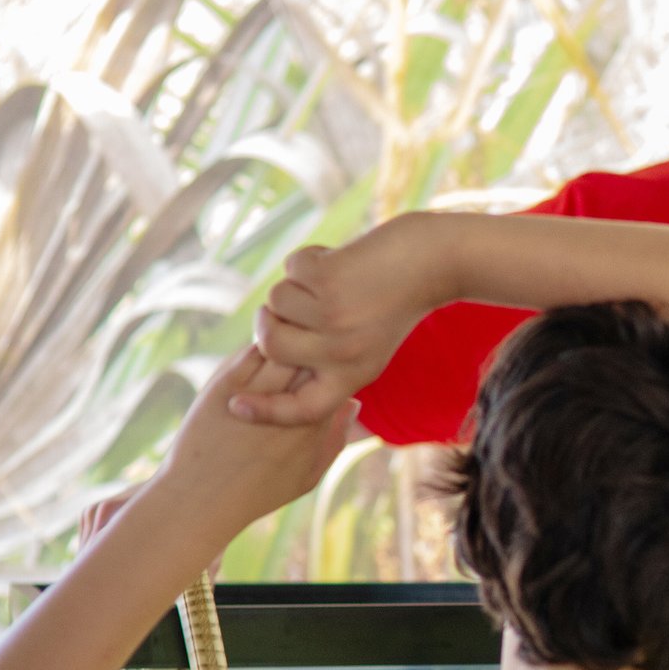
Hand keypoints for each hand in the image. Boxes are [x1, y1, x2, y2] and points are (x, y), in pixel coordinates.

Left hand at [158, 345, 355, 531]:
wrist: (199, 499)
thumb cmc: (255, 492)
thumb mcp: (307, 476)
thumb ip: (335, 440)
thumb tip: (353, 403)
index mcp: (313, 427)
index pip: (335, 380)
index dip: (331, 370)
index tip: (321, 374)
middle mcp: (289, 408)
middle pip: (314, 359)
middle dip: (313, 353)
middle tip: (303, 358)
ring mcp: (257, 394)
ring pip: (285, 349)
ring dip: (287, 346)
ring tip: (281, 354)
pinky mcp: (226, 384)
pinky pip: (253, 351)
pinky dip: (259, 349)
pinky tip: (256, 359)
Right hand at [236, 215, 450, 427]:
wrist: (433, 261)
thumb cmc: (394, 300)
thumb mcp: (368, 343)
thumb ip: (325, 357)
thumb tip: (266, 349)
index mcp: (354, 374)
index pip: (302, 407)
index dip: (265, 411)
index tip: (235, 405)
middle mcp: (343, 353)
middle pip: (270, 344)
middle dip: (269, 319)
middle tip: (292, 302)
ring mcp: (334, 317)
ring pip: (276, 300)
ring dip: (297, 282)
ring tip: (334, 278)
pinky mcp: (329, 281)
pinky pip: (291, 268)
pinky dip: (309, 257)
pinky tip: (340, 259)